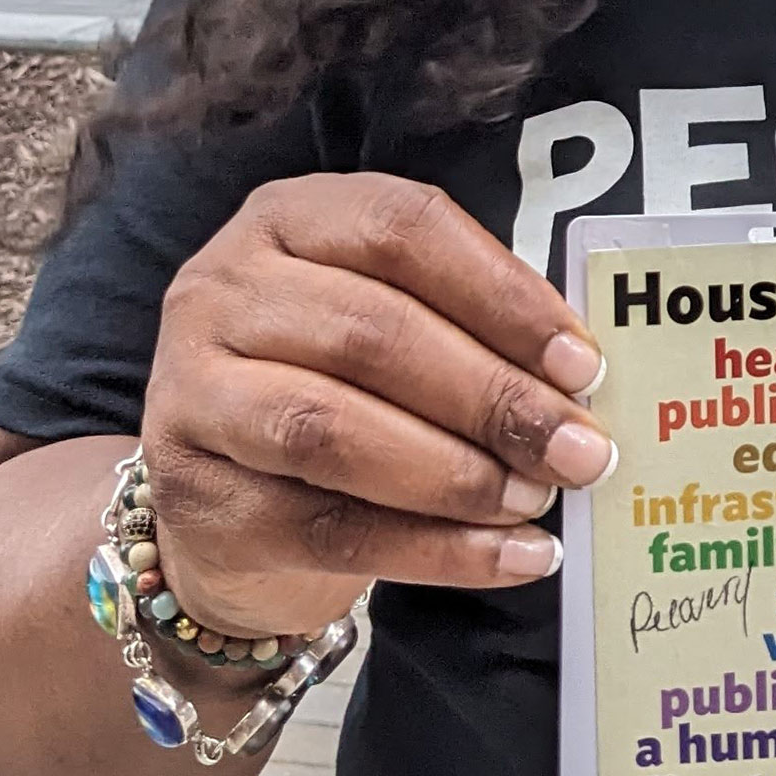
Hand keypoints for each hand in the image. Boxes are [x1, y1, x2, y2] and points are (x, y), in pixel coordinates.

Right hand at [140, 174, 609, 642]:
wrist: (222, 502)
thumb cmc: (334, 387)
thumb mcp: (387, 323)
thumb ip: (468, 328)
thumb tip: (578, 379)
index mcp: (287, 219)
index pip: (402, 230)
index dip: (501, 295)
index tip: (581, 362)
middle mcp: (223, 291)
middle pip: (372, 335)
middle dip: (493, 397)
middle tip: (580, 449)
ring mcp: (194, 393)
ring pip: (335, 432)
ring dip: (459, 474)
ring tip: (539, 499)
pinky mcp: (198, 498)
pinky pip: (331, 529)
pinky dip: (437, 550)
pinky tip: (515, 556)